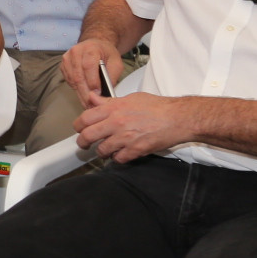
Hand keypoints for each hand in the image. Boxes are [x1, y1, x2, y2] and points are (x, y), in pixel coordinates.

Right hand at [61, 38, 125, 107]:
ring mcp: (67, 58)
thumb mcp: (116, 62)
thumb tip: (106, 91)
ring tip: (88, 102)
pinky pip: (69, 81)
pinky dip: (76, 89)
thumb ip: (112, 75)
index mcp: (90, 48)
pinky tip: (83, 93)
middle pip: (78, 76)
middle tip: (91, 104)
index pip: (88, 66)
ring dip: (80, 93)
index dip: (92, 81)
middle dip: (85, 93)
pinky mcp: (63, 65)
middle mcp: (76, 52)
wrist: (95, 45)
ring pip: (72, 80)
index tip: (98, 93)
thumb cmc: (105, 53)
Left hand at [74, 92, 189, 163]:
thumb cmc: (158, 107)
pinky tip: (120, 154)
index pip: (85, 118)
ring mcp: (126, 138)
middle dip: (82, 142)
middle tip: (83, 144)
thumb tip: (93, 99)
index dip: (78, 126)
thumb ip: (109, 101)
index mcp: (114, 108)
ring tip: (104, 150)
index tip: (79, 129)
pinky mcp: (136, 150)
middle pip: (88, 136)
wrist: (178, 118)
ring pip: (102, 150)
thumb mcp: (131, 98)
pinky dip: (117, 158)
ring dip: (101, 152)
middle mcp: (117, 123)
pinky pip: (118, 159)